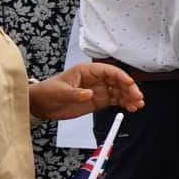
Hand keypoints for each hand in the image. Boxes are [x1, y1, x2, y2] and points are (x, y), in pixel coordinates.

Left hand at [29, 61, 144, 120]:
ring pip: (119, 91)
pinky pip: (115, 101)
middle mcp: (96, 79)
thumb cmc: (48, 92)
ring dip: (129, 97)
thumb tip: (90, 94)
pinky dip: (124, 104)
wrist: (41, 105)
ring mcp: (99, 90)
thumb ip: (75, 93)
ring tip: (137, 105)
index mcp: (88, 71)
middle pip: (118, 81)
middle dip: (129, 89)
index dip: (121, 77)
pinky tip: (131, 108)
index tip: (130, 84)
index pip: (109, 71)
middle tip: (138, 97)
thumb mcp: (59, 92)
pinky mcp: (99, 101)